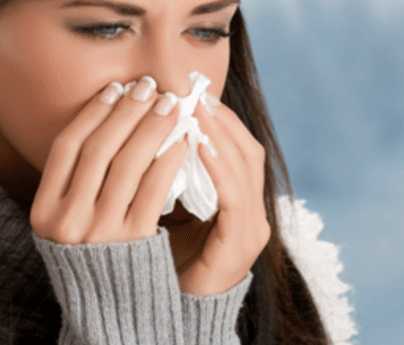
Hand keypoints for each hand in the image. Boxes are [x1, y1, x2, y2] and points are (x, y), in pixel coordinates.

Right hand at [30, 77, 186, 244]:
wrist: (109, 308)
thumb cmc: (92, 253)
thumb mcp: (65, 221)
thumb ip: (75, 180)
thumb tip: (111, 114)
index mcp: (43, 210)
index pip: (68, 146)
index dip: (93, 112)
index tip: (116, 89)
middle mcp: (67, 220)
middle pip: (99, 148)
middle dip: (127, 110)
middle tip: (148, 87)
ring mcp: (100, 231)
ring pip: (128, 162)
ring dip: (152, 126)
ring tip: (169, 105)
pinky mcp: (134, 240)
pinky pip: (154, 188)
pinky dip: (169, 157)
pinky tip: (181, 139)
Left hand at [175, 99, 270, 295]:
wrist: (161, 311)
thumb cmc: (160, 258)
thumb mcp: (165, 208)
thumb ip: (169, 175)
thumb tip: (151, 129)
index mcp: (237, 204)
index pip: (237, 149)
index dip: (219, 119)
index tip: (192, 91)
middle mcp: (252, 214)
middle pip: (247, 151)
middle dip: (221, 119)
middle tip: (195, 91)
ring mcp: (250, 229)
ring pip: (244, 168)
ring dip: (219, 134)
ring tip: (196, 109)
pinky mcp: (240, 244)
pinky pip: (234, 196)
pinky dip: (218, 166)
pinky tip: (199, 144)